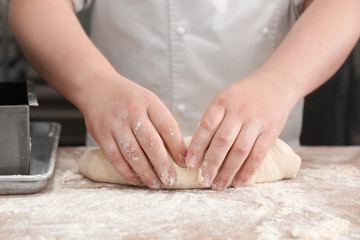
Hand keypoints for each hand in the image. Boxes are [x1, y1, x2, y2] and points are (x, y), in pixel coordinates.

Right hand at [80, 74, 186, 188]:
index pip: (168, 127)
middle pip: (151, 143)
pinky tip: (136, 179)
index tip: (184, 162)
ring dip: (146, 172)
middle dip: (163, 164)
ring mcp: (116, 124)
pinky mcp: (101, 135)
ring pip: (133, 153)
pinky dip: (127, 172)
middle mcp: (133, 112)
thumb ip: (161, 122)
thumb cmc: (129, 98)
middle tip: (171, 179)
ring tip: (156, 184)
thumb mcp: (148, 101)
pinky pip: (115, 158)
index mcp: (149, 102)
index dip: (178, 147)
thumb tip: (177, 151)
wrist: (97, 87)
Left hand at [185, 75, 296, 189]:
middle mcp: (238, 111)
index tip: (190, 164)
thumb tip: (199, 148)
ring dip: (228, 171)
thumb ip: (214, 119)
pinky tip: (239, 182)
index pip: (206, 126)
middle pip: (222, 142)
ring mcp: (256, 121)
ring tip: (219, 185)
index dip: (197, 147)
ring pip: (240, 151)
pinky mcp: (271, 130)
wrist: (276, 83)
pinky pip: (258, 154)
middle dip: (211, 164)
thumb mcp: (225, 98)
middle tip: (204, 180)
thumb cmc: (245, 95)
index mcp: (222, 102)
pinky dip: (247, 170)